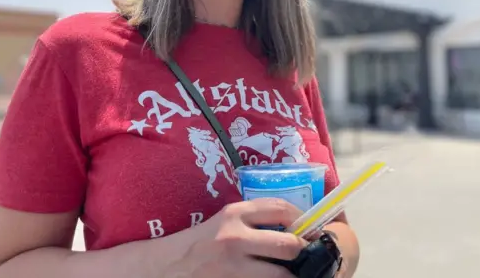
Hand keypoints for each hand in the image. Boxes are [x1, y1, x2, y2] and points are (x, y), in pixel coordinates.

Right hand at [168, 198, 307, 277]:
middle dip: (303, 253)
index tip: (311, 228)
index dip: (303, 219)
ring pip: (281, 275)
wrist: (167, 266)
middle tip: (309, 256)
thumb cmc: (201, 241)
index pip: (282, 208)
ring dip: (293, 276)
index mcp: (236, 213)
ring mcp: (234, 266)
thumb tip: (295, 225)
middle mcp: (236, 238)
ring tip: (297, 274)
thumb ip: (254, 219)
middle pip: (289, 245)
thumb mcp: (225, 220)